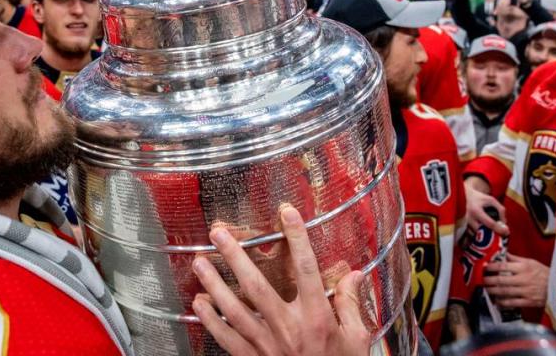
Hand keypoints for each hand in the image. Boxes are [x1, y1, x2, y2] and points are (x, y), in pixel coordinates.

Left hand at [192, 205, 370, 355]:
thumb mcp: (357, 339)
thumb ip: (351, 304)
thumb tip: (354, 274)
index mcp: (317, 319)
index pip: (306, 269)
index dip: (297, 238)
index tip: (287, 213)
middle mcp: (289, 329)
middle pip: (257, 286)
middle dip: (236, 257)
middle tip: (218, 234)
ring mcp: (267, 346)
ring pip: (235, 310)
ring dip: (215, 285)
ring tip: (200, 262)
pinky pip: (227, 339)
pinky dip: (209, 321)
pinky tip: (198, 303)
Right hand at [464, 178, 508, 235]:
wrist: (465, 196)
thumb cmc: (480, 199)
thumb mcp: (492, 200)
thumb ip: (500, 210)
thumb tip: (504, 224)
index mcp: (476, 211)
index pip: (490, 223)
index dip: (499, 229)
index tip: (507, 232)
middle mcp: (469, 219)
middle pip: (483, 233)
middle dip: (493, 235)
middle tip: (501, 234)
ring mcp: (465, 225)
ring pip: (478, 236)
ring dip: (486, 236)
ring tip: (493, 233)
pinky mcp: (464, 228)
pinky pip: (473, 236)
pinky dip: (480, 236)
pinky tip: (486, 233)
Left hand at [482, 254, 549, 308]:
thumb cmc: (545, 273)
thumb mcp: (531, 262)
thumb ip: (515, 259)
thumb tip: (503, 253)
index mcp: (524, 267)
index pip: (503, 266)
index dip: (491, 267)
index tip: (484, 267)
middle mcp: (523, 279)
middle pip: (501, 280)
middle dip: (489, 280)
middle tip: (481, 280)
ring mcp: (526, 292)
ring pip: (505, 292)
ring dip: (493, 291)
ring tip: (485, 289)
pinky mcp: (529, 302)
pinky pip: (512, 303)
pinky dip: (503, 303)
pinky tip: (496, 301)